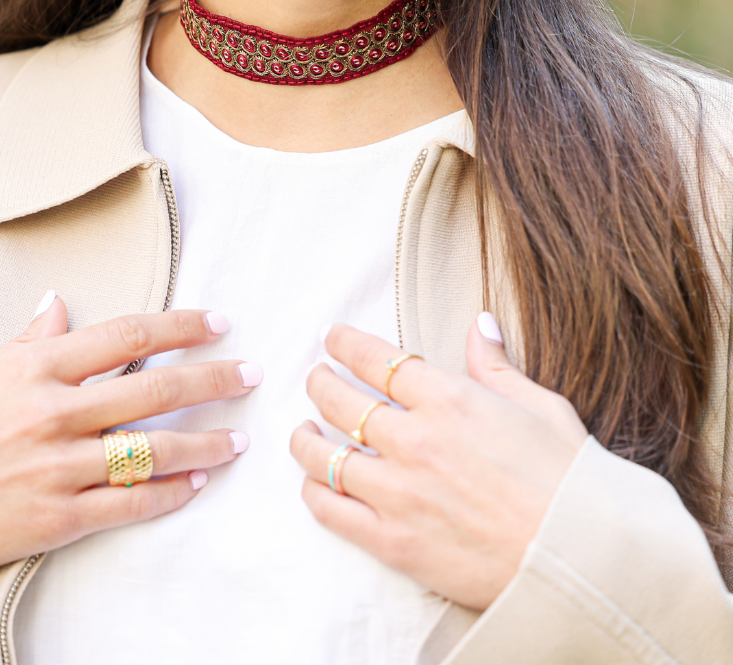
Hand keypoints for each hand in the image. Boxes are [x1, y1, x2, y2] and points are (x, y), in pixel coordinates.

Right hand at [0, 294, 260, 578]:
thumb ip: (31, 340)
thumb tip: (59, 303)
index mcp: (40, 367)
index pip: (129, 334)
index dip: (182, 327)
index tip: (218, 323)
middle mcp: (56, 411)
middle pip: (156, 389)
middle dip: (213, 379)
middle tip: (250, 374)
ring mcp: (58, 465)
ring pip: (153, 449)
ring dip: (205, 442)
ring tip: (238, 439)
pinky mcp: (56, 517)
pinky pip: (129, 503)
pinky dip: (170, 493)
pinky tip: (196, 484)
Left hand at [290, 317, 587, 610]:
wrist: (582, 562)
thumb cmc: (569, 482)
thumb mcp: (541, 408)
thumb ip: (497, 366)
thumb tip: (479, 323)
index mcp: (450, 400)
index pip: (377, 359)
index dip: (347, 344)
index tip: (333, 338)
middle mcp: (415, 440)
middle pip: (340, 400)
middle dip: (320, 382)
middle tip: (316, 376)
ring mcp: (399, 492)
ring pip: (324, 454)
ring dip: (305, 436)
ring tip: (302, 428)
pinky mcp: (394, 541)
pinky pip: (332, 511)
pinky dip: (314, 492)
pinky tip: (313, 482)